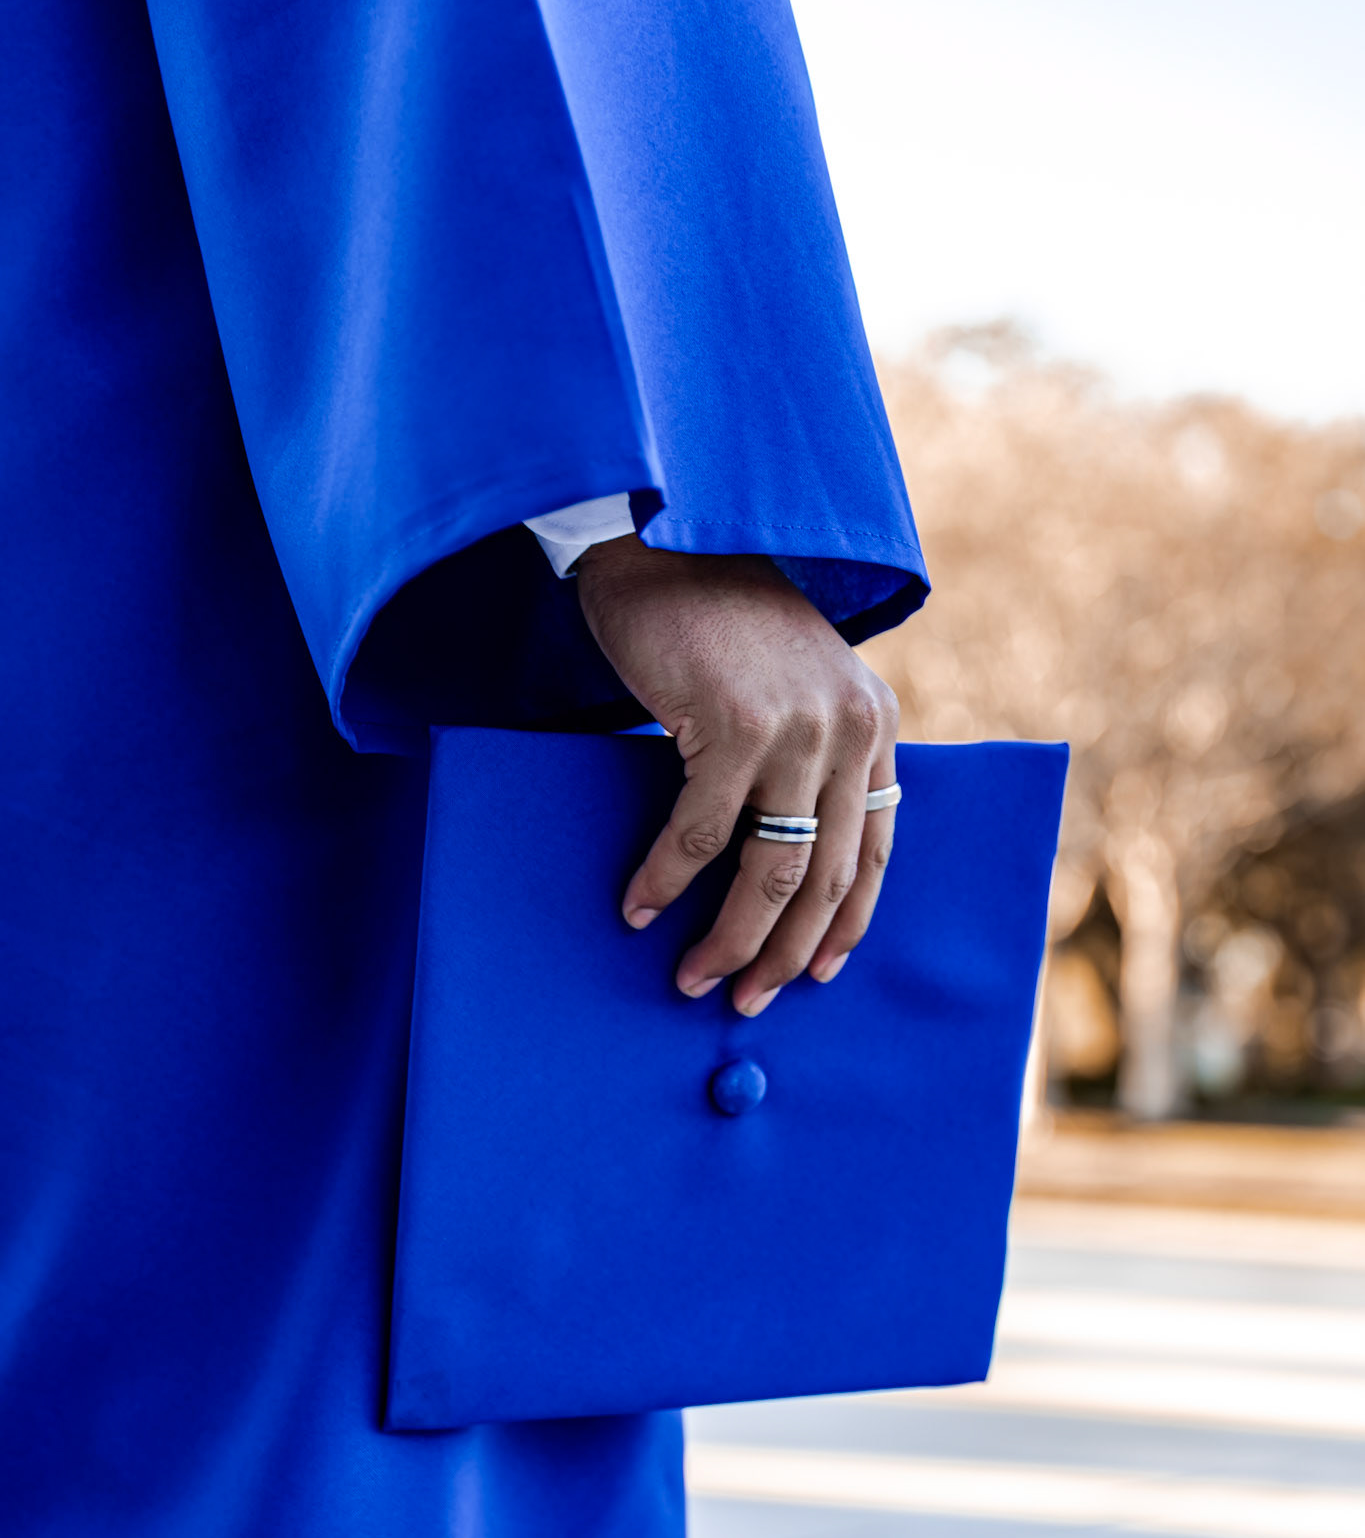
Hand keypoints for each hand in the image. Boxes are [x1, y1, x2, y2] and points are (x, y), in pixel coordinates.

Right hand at [575, 536, 899, 1015]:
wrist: (669, 538)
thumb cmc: (720, 623)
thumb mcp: (795, 688)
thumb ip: (807, 758)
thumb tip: (781, 863)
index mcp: (875, 725)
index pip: (876, 852)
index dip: (844, 924)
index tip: (813, 974)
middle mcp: (851, 729)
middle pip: (825, 877)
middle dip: (783, 952)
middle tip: (744, 999)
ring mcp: (797, 728)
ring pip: (768, 870)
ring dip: (728, 939)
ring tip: (692, 977)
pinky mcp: (734, 725)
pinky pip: (698, 834)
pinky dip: (665, 882)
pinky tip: (636, 909)